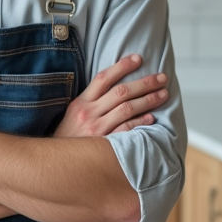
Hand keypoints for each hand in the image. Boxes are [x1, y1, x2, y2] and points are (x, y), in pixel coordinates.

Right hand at [54, 55, 168, 137]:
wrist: (57, 162)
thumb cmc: (68, 137)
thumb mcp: (73, 114)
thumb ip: (91, 101)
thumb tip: (115, 87)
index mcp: (81, 102)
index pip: (103, 78)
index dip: (122, 66)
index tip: (138, 59)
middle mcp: (89, 113)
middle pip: (121, 92)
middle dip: (144, 83)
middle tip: (161, 78)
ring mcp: (97, 129)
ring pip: (126, 109)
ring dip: (148, 100)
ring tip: (163, 95)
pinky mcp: (104, 144)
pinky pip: (126, 130)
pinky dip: (140, 122)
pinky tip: (151, 118)